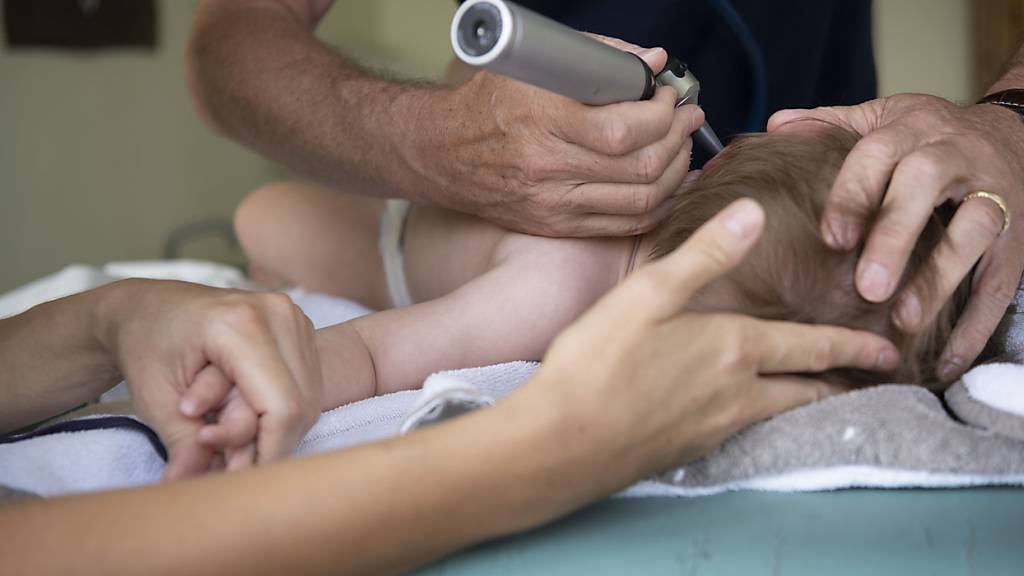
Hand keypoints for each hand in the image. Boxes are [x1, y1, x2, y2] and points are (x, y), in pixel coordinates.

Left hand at [97, 280, 321, 478]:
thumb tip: (190, 484)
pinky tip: (246, 416)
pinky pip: (306, 386)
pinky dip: (279, 412)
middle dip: (270, 445)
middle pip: (300, 405)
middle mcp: (277, 314)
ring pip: (308, 399)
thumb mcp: (155, 398)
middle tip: (231, 467)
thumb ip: (183, 443)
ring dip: (275, 430)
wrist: (150, 307)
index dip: (269, 451)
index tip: (244, 481)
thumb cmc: (147, 346)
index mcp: (241, 324)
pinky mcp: (300, 327)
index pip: (282, 405)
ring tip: (230, 439)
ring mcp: (294, 318)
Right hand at [413, 36, 701, 236]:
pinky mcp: (556, 225)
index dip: (662, 114)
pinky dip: (658, 206)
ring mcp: (553, 202)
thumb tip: (652, 62)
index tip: (668, 97)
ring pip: (641, 199)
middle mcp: (548, 166)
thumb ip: (597, 59)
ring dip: (676, 172)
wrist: (441, 154)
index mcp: (542, 120)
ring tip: (682, 148)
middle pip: (641, 166)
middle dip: (678, 139)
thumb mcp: (532, 68)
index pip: (626, 129)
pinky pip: (624, 224)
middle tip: (687, 119)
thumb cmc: (487, 105)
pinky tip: (669, 185)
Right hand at [520, 199, 898, 487]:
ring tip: (824, 393)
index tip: (889, 351)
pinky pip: (744, 431)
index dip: (854, 348)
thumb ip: (704, 254)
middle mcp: (736, 396)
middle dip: (843, 381)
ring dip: (809, 402)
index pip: (811, 348)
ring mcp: (713, 430)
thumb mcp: (647, 295)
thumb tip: (752, 212)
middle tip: (874, 378)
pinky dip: (766, 418)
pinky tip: (749, 412)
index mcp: (732, 350)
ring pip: (780, 415)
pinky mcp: (688, 451)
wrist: (559, 445)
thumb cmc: (597, 363)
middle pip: (806, 391)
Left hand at [769, 95, 1023, 379]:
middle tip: (867, 287)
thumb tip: (776, 125)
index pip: (878, 155)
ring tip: (904, 321)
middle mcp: (954, 155)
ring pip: (975, 230)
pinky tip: (946, 360)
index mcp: (911, 129)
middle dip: (896, 236)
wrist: (1015, 132)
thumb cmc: (929, 134)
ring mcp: (994, 194)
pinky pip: (1002, 280)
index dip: (854, 195)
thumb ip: (831, 124)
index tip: (832, 238)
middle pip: (925, 186)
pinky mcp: (1019, 238)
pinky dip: (978, 323)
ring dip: (941, 278)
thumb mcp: (883, 117)